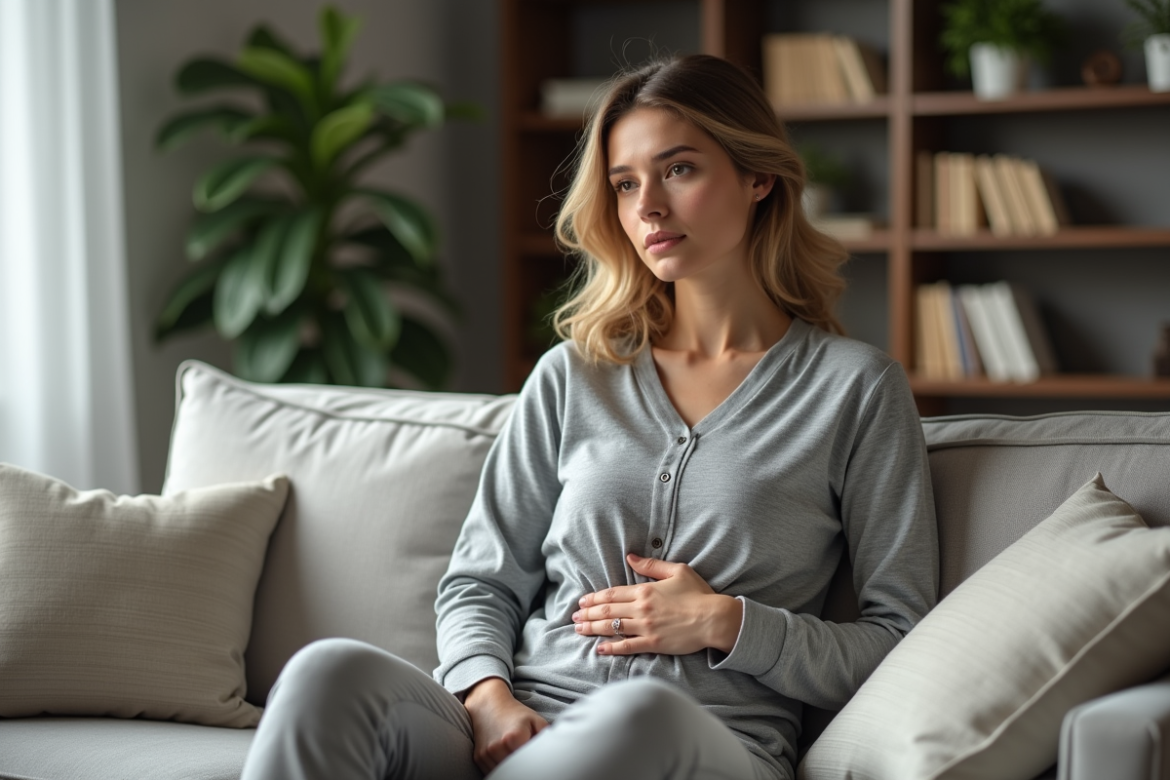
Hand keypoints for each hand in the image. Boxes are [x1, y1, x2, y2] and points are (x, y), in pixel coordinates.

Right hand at [463, 677, 548, 773]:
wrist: (488, 703)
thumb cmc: (516, 713)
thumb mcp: (535, 720)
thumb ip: (546, 736)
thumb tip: (555, 753)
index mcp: (514, 737)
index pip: (527, 762)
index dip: (533, 763)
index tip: (536, 760)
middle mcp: (497, 747)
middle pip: (515, 769)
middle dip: (523, 767)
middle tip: (528, 761)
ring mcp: (486, 753)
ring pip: (503, 772)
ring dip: (510, 769)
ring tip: (517, 758)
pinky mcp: (479, 757)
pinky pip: (492, 771)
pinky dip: (500, 769)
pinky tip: (505, 759)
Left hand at [572, 553, 742, 655]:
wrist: (714, 618)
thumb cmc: (698, 593)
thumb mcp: (677, 571)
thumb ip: (651, 565)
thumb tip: (630, 557)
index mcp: (645, 590)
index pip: (612, 594)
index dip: (594, 598)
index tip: (582, 601)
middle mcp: (641, 608)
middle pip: (607, 611)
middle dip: (587, 613)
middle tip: (574, 616)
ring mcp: (646, 627)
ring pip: (612, 628)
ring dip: (593, 628)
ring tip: (579, 630)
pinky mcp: (653, 644)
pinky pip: (627, 646)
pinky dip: (611, 647)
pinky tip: (599, 648)